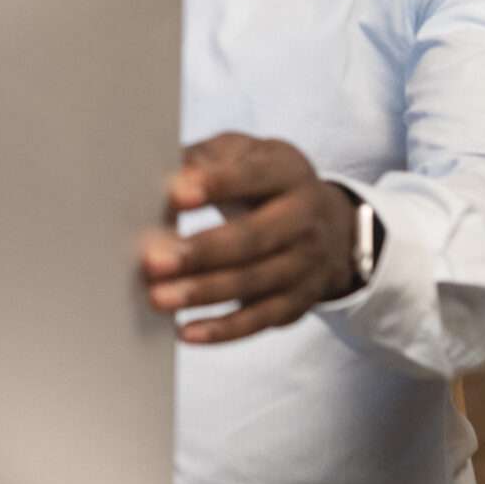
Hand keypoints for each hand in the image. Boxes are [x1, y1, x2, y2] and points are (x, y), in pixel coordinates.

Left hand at [139, 133, 359, 344]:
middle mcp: (305, 219)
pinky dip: (223, 329)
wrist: (331, 223)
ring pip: (254, 283)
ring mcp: (306, 264)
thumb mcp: (244, 153)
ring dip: (203, 293)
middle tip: (153, 261)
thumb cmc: (265, 180)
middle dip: (201, 252)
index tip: (174, 195)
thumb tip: (163, 171)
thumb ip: (206, 158)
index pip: (252, 177)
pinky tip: (186, 330)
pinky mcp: (299, 301)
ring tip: (158, 297)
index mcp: (287, 172)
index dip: (215, 185)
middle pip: (253, 238)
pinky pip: (260, 319)